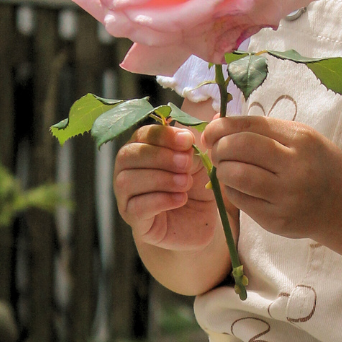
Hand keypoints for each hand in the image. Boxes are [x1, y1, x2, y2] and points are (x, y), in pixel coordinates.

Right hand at [114, 122, 220, 251]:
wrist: (197, 225)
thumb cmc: (194, 189)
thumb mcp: (201, 162)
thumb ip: (203, 141)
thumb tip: (216, 116)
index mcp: (140, 149)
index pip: (141, 134)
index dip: (163, 135)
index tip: (187, 141)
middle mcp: (126, 170)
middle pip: (129, 155)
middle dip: (160, 157)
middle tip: (186, 165)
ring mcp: (125, 196)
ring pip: (128, 180)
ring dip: (160, 179)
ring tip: (185, 184)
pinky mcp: (133, 220)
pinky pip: (136, 207)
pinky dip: (159, 201)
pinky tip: (180, 200)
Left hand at [202, 116, 341, 241]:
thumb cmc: (321, 166)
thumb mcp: (302, 139)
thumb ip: (264, 131)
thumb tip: (217, 124)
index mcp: (301, 140)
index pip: (251, 126)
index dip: (223, 127)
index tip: (211, 130)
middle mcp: (295, 168)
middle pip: (240, 149)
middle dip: (220, 148)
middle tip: (217, 150)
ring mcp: (285, 198)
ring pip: (237, 178)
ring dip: (222, 170)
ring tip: (225, 168)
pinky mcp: (277, 221)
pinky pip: (242, 201)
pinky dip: (232, 190)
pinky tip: (237, 186)